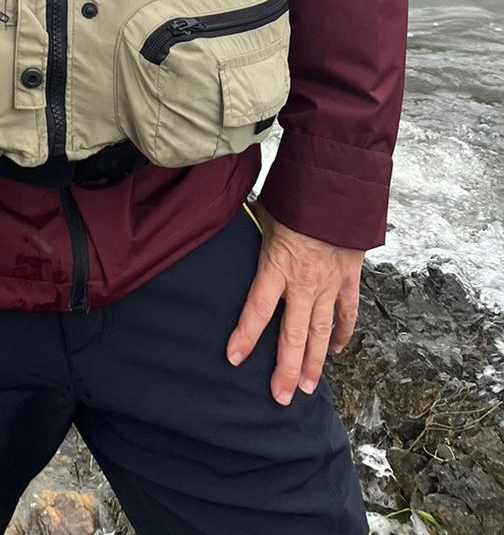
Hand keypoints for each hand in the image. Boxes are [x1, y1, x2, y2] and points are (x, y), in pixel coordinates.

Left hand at [226, 201, 362, 406]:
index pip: (257, 309)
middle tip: (281, 397)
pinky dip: (343, 333)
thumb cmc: (295, 196)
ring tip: (309, 388)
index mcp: (277, 266)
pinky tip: (337, 350)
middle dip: (287, 369)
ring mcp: (329, 284)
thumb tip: (237, 229)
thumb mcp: (263, 213)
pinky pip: (347, 313)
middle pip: (293, 335)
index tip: (234, 358)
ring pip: (322, 332)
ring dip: (316, 363)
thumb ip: (254, 231)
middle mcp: (303, 283)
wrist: (337, 188)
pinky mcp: (350, 279)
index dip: (245, 336)